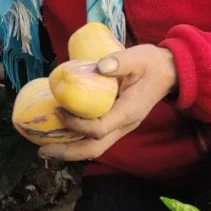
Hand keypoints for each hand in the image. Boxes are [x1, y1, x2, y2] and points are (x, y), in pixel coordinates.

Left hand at [38, 44, 176, 161]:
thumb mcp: (138, 57)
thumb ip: (120, 61)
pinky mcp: (116, 123)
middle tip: (41, 149)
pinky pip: (95, 138)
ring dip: (69, 151)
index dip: (76, 124)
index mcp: (129, 112)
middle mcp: (124, 125)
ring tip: (45, 148)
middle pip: (94, 149)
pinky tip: (60, 136)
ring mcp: (121, 127)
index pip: (99, 128)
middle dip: (67, 152)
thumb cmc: (152, 64)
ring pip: (94, 148)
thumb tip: (99, 66)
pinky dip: (76, 140)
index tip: (59, 109)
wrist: (170, 72)